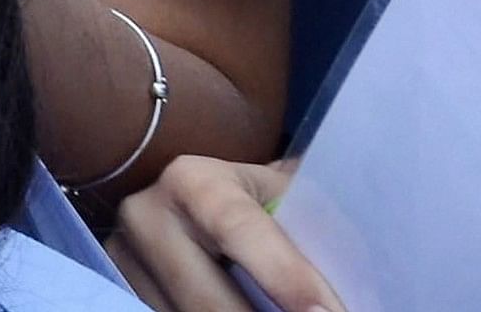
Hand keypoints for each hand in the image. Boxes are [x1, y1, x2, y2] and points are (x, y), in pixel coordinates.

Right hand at [108, 157, 338, 311]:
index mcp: (194, 181)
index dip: (285, 277)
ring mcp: (125, 259)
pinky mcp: (121, 289)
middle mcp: (147, 216)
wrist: (202, 201)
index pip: (240, 230)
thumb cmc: (262, 201)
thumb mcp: (284, 197)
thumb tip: (360, 273)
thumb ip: (310, 224)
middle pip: (208, 300)